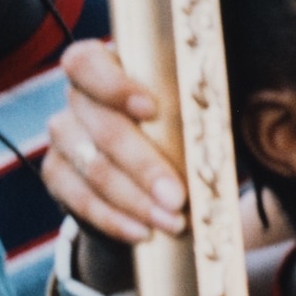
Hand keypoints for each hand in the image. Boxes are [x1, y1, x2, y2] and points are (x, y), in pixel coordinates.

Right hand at [41, 40, 187, 243]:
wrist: (145, 170)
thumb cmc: (175, 126)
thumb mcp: (189, 110)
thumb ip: (199, 108)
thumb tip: (239, 119)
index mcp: (103, 65)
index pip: (87, 63)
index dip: (114, 86)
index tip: (150, 110)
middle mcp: (76, 97)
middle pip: (102, 128)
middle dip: (143, 166)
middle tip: (177, 197)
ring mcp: (62, 136)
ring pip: (93, 168)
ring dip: (135, 201)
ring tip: (172, 222)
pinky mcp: (56, 174)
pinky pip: (79, 200)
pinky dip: (114, 220)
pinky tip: (142, 232)